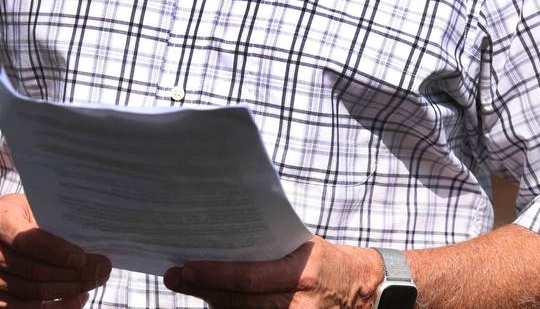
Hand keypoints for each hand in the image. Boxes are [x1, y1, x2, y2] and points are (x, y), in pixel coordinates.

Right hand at [0, 193, 111, 308]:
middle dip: (72, 274)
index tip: (82, 257)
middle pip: (34, 271)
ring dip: (67, 292)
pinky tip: (74, 299)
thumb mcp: (26, 202)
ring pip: (32, 292)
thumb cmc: (10, 213)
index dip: (57, 251)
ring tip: (92, 283)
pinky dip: (53, 307)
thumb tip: (89, 233)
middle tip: (100, 270)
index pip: (28, 240)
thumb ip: (49, 215)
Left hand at [164, 236, 381, 308]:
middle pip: (238, 302)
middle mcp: (298, 303)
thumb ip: (270, 245)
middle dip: (202, 290)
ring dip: (214, 303)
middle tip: (174, 277)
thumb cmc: (328, 260)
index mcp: (300, 273)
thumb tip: (227, 237)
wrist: (366, 289)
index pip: (247, 278)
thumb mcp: (302, 244)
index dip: (212, 275)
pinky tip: (217, 302)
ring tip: (193, 287)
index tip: (184, 268)